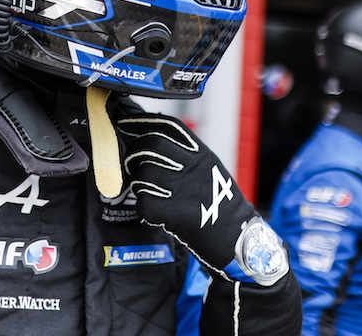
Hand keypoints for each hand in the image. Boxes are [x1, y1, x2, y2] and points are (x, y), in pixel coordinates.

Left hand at [122, 114, 287, 285]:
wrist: (237, 238)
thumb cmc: (219, 204)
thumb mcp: (210, 169)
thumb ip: (185, 153)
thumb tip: (148, 137)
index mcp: (201, 155)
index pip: (168, 126)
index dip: (142, 122)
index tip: (125, 123)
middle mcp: (192, 168)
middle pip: (151, 146)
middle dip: (134, 153)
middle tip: (132, 163)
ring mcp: (182, 189)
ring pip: (142, 174)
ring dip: (138, 183)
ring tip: (149, 192)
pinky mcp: (174, 213)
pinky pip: (143, 202)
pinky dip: (144, 207)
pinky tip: (155, 212)